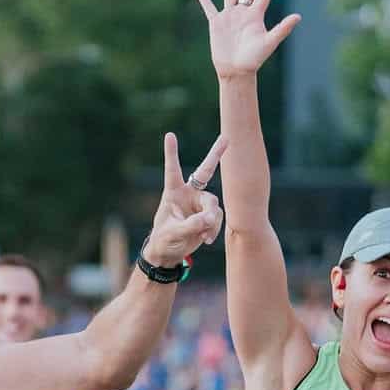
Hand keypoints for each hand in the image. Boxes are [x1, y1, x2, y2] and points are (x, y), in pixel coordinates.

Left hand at [142, 133, 226, 266]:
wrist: (169, 253)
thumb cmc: (164, 240)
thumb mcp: (173, 234)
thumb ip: (191, 225)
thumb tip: (210, 218)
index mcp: (173, 193)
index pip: (173, 170)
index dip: (172, 153)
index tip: (169, 135)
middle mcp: (188, 194)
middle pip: (205, 172)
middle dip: (216, 154)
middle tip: (226, 138)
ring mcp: (199, 204)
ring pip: (214, 204)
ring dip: (211, 220)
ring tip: (203, 235)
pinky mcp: (207, 214)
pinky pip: (217, 217)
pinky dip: (214, 229)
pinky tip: (206, 239)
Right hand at [196, 0, 300, 79]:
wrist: (235, 71)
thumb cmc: (253, 60)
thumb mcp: (269, 43)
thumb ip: (282, 29)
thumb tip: (298, 16)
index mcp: (256, 16)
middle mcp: (243, 13)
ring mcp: (229, 17)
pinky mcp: (216, 24)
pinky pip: (209, 9)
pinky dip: (204, 0)